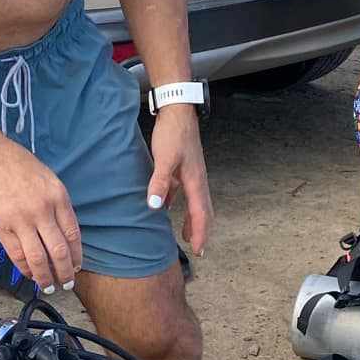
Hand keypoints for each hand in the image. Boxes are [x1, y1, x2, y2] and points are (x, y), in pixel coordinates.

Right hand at [0, 130, 82, 291]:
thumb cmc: (17, 164)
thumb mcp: (48, 178)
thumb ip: (57, 204)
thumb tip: (62, 232)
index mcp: (58, 196)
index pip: (73, 234)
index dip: (76, 255)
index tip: (76, 267)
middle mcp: (43, 210)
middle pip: (59, 251)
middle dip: (65, 272)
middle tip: (66, 284)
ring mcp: (21, 220)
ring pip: (39, 258)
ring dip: (45, 277)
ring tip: (48, 286)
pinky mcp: (1, 227)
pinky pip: (17, 255)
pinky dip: (25, 269)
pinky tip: (29, 274)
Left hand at [146, 106, 212, 254]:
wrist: (177, 110)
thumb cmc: (173, 133)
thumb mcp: (164, 159)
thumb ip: (159, 183)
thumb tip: (155, 207)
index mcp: (195, 181)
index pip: (201, 213)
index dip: (200, 233)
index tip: (198, 249)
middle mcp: (197, 180)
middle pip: (204, 211)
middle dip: (202, 230)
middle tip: (198, 249)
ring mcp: (191, 174)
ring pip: (196, 202)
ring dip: (193, 219)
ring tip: (186, 235)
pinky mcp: (184, 168)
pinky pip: (185, 192)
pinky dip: (181, 204)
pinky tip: (169, 207)